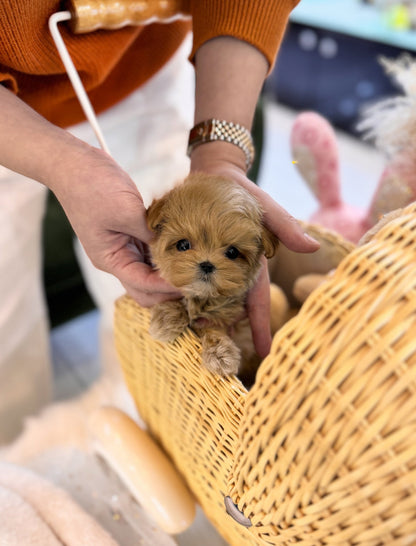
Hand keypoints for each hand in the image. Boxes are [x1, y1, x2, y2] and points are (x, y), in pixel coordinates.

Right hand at [50, 145, 181, 306]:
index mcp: (110, 259)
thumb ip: (151, 234)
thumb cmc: (93, 187)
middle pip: (146, 288)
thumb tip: (176, 249)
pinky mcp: (131, 232)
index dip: (168, 286)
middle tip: (196, 281)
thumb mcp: (126, 211)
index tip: (192, 282)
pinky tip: (186, 248)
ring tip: (196, 266)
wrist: (74, 164)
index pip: (143, 285)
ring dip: (170, 271)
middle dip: (169, 288)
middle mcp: (117, 258)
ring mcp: (124, 246)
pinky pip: (152, 250)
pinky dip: (167, 253)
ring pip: (151, 271)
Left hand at [190, 142, 319, 356]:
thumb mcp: (268, 209)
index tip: (267, 355)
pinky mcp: (189, 256)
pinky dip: (181, 293)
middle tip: (218, 346)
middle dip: (226, 327)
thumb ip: (286, 228)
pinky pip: (186, 280)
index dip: (262, 328)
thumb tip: (313, 246)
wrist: (215, 174)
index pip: (258, 302)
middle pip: (230, 308)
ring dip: (201, 314)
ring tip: (192, 329)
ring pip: (206, 299)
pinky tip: (172, 303)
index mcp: (251, 267)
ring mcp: (209, 265)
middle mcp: (230, 271)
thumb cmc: (246, 194)